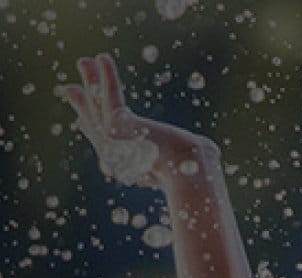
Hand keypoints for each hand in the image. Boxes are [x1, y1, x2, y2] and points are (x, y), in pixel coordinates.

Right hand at [61, 53, 217, 188]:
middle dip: (84, 106)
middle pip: (95, 126)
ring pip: (98, 108)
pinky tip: (103, 59)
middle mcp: (118, 160)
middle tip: (70, 90)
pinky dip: (106, 76)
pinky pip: (110, 95)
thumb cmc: (197, 171)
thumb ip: (192, 152)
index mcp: (132, 169)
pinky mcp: (117, 126)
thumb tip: (209, 151)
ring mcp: (114, 144)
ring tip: (84, 62)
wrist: (189, 173)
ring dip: (91, 82)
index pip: (109, 146)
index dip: (94, 130)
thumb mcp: (192, 161)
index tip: (83, 121)